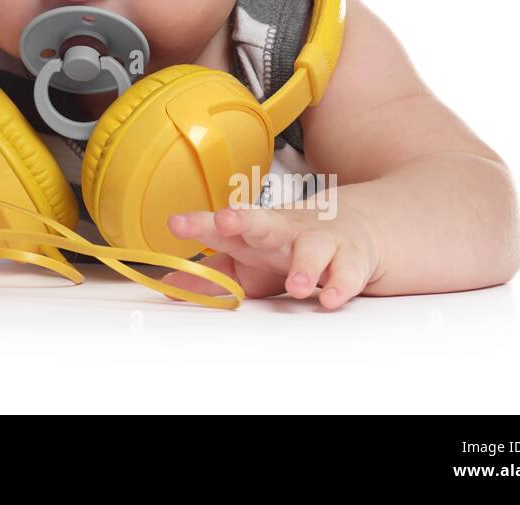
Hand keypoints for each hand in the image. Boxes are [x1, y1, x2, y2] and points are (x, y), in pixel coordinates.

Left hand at [162, 199, 382, 309]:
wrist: (352, 227)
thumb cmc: (286, 246)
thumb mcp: (246, 260)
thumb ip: (210, 275)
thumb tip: (167, 286)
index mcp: (253, 233)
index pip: (222, 226)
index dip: (198, 224)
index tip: (175, 224)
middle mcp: (284, 231)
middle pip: (264, 222)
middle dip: (244, 220)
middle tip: (225, 221)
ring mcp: (319, 242)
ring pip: (312, 248)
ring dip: (303, 267)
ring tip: (295, 287)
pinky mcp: (350, 260)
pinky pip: (347, 273)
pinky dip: (340, 285)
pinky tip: (330, 299)